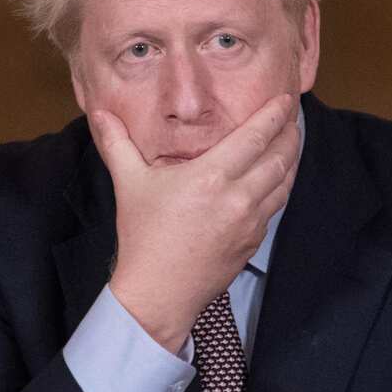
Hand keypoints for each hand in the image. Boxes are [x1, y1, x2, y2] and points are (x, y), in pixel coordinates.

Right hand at [89, 93, 300, 352]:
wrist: (158, 294)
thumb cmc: (143, 237)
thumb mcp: (129, 183)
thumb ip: (117, 143)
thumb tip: (99, 113)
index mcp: (210, 177)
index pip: (256, 137)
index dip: (275, 114)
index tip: (286, 98)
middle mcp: (238, 197)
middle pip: (280, 157)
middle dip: (290, 132)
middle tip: (292, 115)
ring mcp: (250, 222)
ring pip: (285, 182)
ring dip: (291, 158)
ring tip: (291, 141)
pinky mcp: (254, 241)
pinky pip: (276, 206)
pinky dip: (281, 186)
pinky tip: (277, 178)